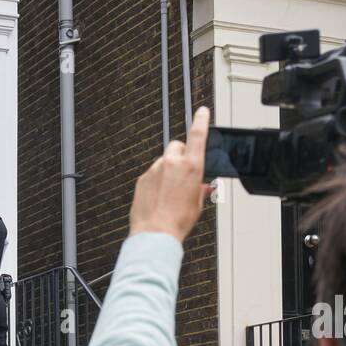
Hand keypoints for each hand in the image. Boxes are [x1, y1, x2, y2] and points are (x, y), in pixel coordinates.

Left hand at [129, 106, 212, 242]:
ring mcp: (155, 170)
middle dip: (181, 155)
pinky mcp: (142, 179)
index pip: (197, 135)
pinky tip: (159, 196)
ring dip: (168, 170)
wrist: (155, 233)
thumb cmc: (177, 221)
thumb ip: (200, 189)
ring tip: (170, 191)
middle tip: (183, 172)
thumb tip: (203, 186)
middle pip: (177, 146)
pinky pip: (152, 173)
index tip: (202, 112)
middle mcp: (171, 164)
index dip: (201, 120)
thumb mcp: (197, 204)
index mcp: (191, 167)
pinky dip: (156, 180)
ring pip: (163, 161)